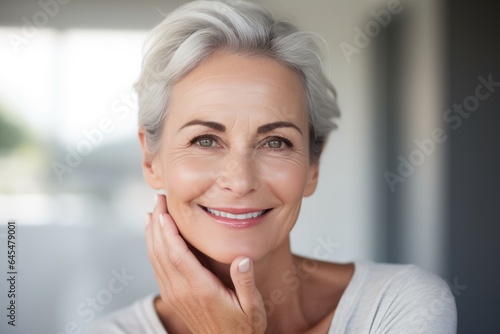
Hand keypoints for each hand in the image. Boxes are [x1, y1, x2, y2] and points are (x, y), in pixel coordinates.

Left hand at [145, 195, 266, 333]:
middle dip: (157, 223)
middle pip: (162, 252)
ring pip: (156, 259)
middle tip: (158, 198)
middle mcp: (182, 291)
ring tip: (153, 210)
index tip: (164, 211)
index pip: (178, 256)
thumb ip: (246, 282)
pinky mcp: (173, 296)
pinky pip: (158, 267)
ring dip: (152, 233)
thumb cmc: (242, 327)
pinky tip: (154, 235)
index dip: (168, 232)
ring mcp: (175, 294)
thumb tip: (243, 258)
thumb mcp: (252, 307)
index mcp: (201, 289)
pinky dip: (153, 248)